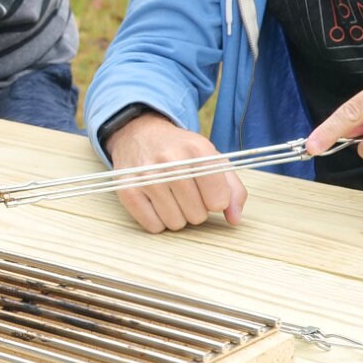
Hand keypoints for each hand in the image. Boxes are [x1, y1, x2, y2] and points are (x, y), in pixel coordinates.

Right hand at [103, 112, 244, 232]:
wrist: (140, 135)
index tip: (208, 191)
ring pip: (176, 223)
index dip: (217, 201)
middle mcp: (170, 161)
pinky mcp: (127, 190)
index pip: (219, 200)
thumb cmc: (181, 151)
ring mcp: (146, 177)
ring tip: (171, 195)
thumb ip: (232, 188)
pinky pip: (154, 226)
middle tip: (186, 192)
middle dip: (196, 209)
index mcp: (197, 150)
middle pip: (197, 215)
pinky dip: (158, 220)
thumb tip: (235, 219)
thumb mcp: (212, 159)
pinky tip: (155, 201)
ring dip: (177, 215)